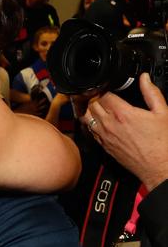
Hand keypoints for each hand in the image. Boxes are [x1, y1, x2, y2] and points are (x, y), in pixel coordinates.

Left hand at [82, 73, 167, 190]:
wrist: (159, 167)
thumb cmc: (163, 144)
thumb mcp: (163, 113)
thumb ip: (152, 93)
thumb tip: (145, 79)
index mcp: (123, 114)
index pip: (103, 94)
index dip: (105, 88)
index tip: (110, 88)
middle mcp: (110, 124)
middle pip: (91, 103)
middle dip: (95, 97)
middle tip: (103, 95)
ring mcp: (104, 136)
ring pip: (86, 116)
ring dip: (90, 109)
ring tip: (97, 105)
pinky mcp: (104, 145)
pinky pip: (90, 130)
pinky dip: (91, 123)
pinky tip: (98, 120)